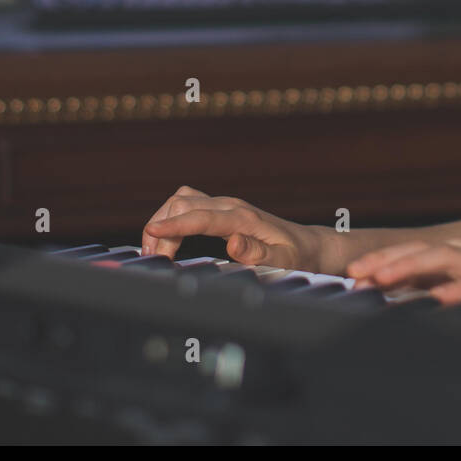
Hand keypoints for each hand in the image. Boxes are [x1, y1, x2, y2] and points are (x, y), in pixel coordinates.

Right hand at [141, 185, 319, 269]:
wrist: (308, 245)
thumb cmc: (297, 256)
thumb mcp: (284, 261)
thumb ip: (258, 254)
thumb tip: (232, 244)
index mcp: (243, 218)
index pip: (201, 217)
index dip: (174, 224)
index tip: (152, 232)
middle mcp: (231, 206)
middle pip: (185, 204)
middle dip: (162, 228)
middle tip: (154, 259)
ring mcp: (226, 205)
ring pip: (183, 200)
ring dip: (164, 219)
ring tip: (154, 249)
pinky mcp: (222, 210)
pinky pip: (190, 205)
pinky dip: (173, 217)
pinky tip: (166, 237)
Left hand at [345, 238, 460, 308]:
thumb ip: (454, 286)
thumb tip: (415, 298)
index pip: (417, 250)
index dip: (384, 258)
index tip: (353, 272)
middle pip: (423, 250)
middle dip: (386, 260)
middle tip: (353, 273)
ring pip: (446, 261)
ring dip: (410, 268)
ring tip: (381, 279)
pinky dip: (460, 290)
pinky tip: (439, 298)